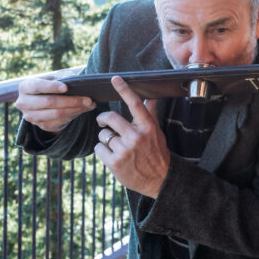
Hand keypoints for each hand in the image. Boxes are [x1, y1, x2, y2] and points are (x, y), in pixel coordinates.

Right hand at [15, 75, 95, 132]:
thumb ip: (64, 76)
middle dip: (71, 100)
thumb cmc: (53, 84)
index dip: (51, 87)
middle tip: (88, 99)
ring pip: (56, 114)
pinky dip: (74, 115)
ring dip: (75, 109)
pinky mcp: (41, 125)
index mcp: (25, 87)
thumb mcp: (57, 76)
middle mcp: (24, 103)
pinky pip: (60, 121)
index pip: (37, 86)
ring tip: (89, 104)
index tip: (66, 88)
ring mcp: (31, 116)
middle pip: (48, 102)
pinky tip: (84, 109)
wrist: (48, 101)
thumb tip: (75, 81)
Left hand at [93, 76, 170, 197]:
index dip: (124, 90)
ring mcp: (125, 150)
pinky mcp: (114, 162)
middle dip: (103, 119)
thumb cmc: (157, 153)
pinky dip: (102, 151)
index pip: (135, 104)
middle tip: (103, 122)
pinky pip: (98, 148)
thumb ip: (150, 115)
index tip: (115, 79)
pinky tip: (113, 156)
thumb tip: (150, 97)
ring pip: (103, 135)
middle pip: (110, 118)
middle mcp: (136, 136)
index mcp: (148, 127)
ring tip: (116, 147)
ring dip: (106, 140)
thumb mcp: (157, 133)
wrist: (159, 180)